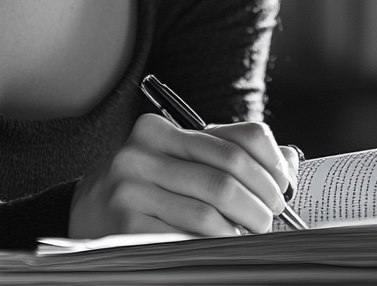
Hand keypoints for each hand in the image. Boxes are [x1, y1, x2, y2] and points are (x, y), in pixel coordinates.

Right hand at [69, 113, 298, 237]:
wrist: (86, 214)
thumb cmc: (148, 186)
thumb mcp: (181, 160)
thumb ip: (231, 154)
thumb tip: (290, 160)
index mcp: (160, 129)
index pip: (240, 138)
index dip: (271, 167)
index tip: (282, 189)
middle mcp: (142, 151)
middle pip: (228, 175)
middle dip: (262, 204)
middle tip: (271, 220)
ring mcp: (130, 188)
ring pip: (211, 213)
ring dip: (242, 232)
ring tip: (250, 237)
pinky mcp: (125, 227)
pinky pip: (187, 240)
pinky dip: (214, 247)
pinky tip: (221, 248)